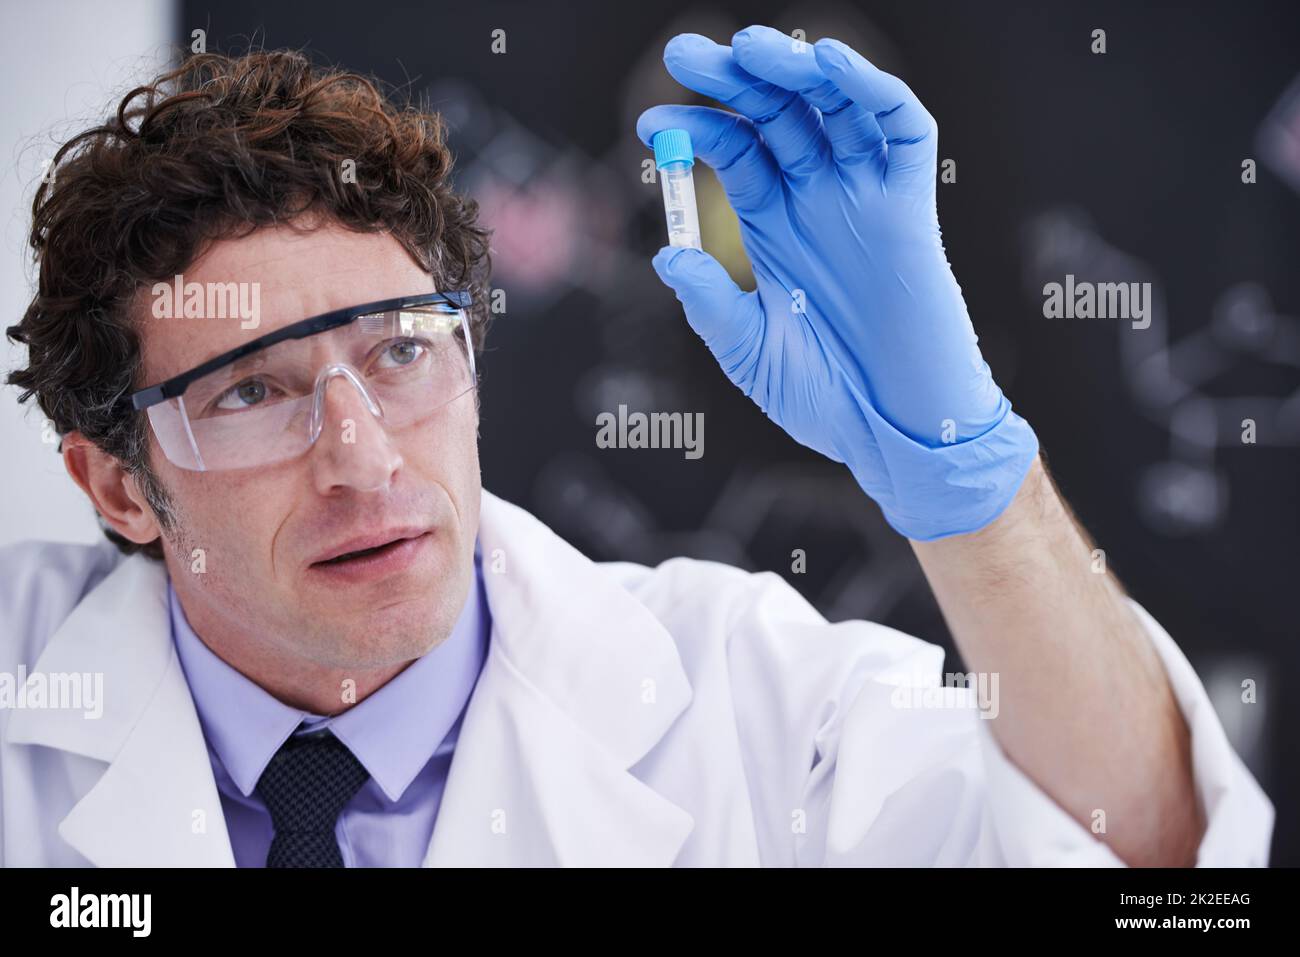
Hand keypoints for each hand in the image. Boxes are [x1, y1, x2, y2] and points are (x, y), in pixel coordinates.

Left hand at [637, 25, 1037, 539]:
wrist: (896, 432)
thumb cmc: (826, 398)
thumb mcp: (750, 352)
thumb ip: (711, 305)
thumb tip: (667, 256)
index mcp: (774, 226)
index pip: (735, 152)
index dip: (696, 129)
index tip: (650, 124)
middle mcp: (818, 200)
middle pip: (777, 115)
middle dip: (732, 79)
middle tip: (684, 53)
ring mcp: (865, 197)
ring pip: (833, 107)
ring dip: (795, 70)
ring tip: (750, 48)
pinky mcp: (912, 207)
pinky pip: (901, 131)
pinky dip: (871, 90)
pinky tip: (830, 66)